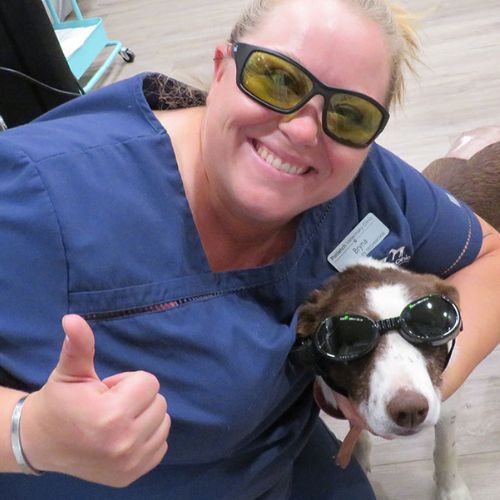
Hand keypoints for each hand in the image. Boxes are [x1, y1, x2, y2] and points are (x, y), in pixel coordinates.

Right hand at [21, 315, 169, 486]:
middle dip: (137, 398)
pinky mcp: (132, 476)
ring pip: (163, 422)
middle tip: (108, 405)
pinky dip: (147, 436)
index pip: (149, 382)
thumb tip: (72, 319)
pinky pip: (161, 444)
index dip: (128, 381)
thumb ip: (79, 344)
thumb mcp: (70, 371)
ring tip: (115, 420)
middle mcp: (124, 443)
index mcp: (110, 416)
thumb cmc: (60, 402)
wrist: (42, 442)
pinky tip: (122, 436)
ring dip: (144, 416)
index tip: (106, 391)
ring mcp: (129, 464)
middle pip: (159, 401)